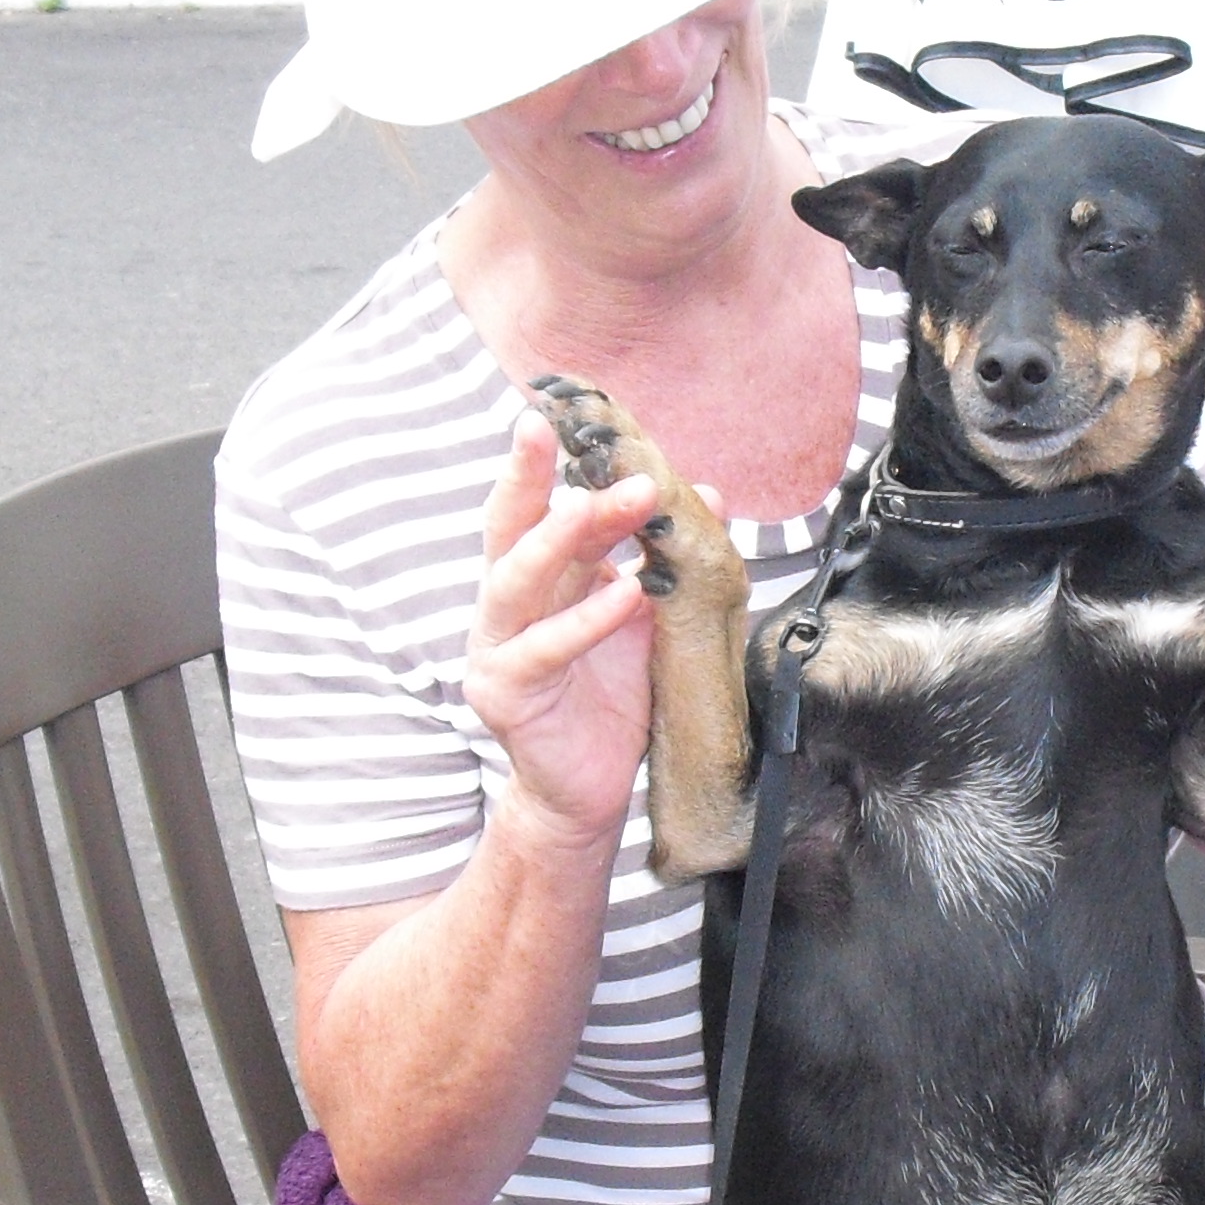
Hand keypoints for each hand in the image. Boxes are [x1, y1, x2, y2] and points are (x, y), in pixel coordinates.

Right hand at [465, 417, 662, 847]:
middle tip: (583, 444)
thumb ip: (664, 559)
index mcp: (534, 583)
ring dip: (567, 537)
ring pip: (517, 580)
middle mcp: (504, 607)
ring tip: (615, 504)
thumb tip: (708, 494)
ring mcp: (496, 649)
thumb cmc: (612, 701)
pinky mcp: (505, 693)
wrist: (591, 790)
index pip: (535, 511)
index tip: (557, 414)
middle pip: (511, 531)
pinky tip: (626, 594)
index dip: (543, 466)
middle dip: (537, 480)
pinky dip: (587, 619)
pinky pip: (546, 648)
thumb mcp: (647, 618)